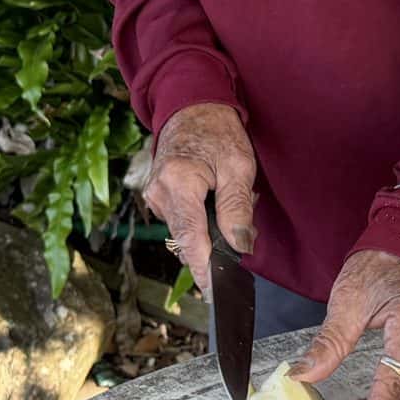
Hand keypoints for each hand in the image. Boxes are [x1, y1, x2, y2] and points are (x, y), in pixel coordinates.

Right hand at [142, 102, 255, 292]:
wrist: (192, 106)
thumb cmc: (218, 131)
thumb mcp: (238, 165)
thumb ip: (236, 206)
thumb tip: (239, 245)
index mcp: (177, 184)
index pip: (190, 240)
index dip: (204, 270)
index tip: (215, 293)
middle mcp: (159, 194)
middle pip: (187, 240)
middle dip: (216, 244)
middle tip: (245, 228)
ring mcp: (155, 197)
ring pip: (187, 232)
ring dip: (211, 228)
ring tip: (231, 199)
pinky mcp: (159, 197)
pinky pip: (183, 220)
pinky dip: (202, 218)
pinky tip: (215, 198)